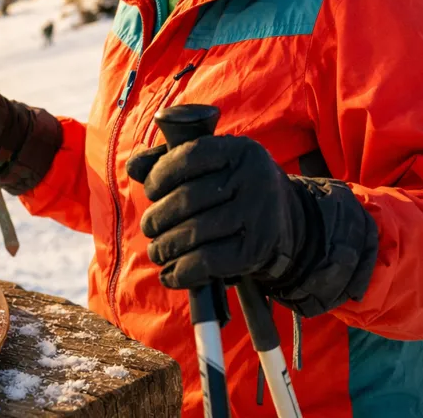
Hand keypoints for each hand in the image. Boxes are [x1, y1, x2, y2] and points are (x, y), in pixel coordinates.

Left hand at [127, 135, 307, 289]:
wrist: (288, 222)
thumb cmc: (236, 188)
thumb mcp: (214, 165)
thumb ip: (172, 160)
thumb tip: (134, 167)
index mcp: (239, 150)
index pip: (189, 156)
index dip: (161, 175)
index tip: (151, 190)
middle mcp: (253, 178)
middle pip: (187, 198)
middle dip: (159, 216)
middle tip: (149, 227)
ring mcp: (258, 215)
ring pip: (194, 232)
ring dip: (165, 246)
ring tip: (157, 250)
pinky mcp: (257, 250)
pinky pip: (208, 262)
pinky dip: (182, 271)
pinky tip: (170, 273)